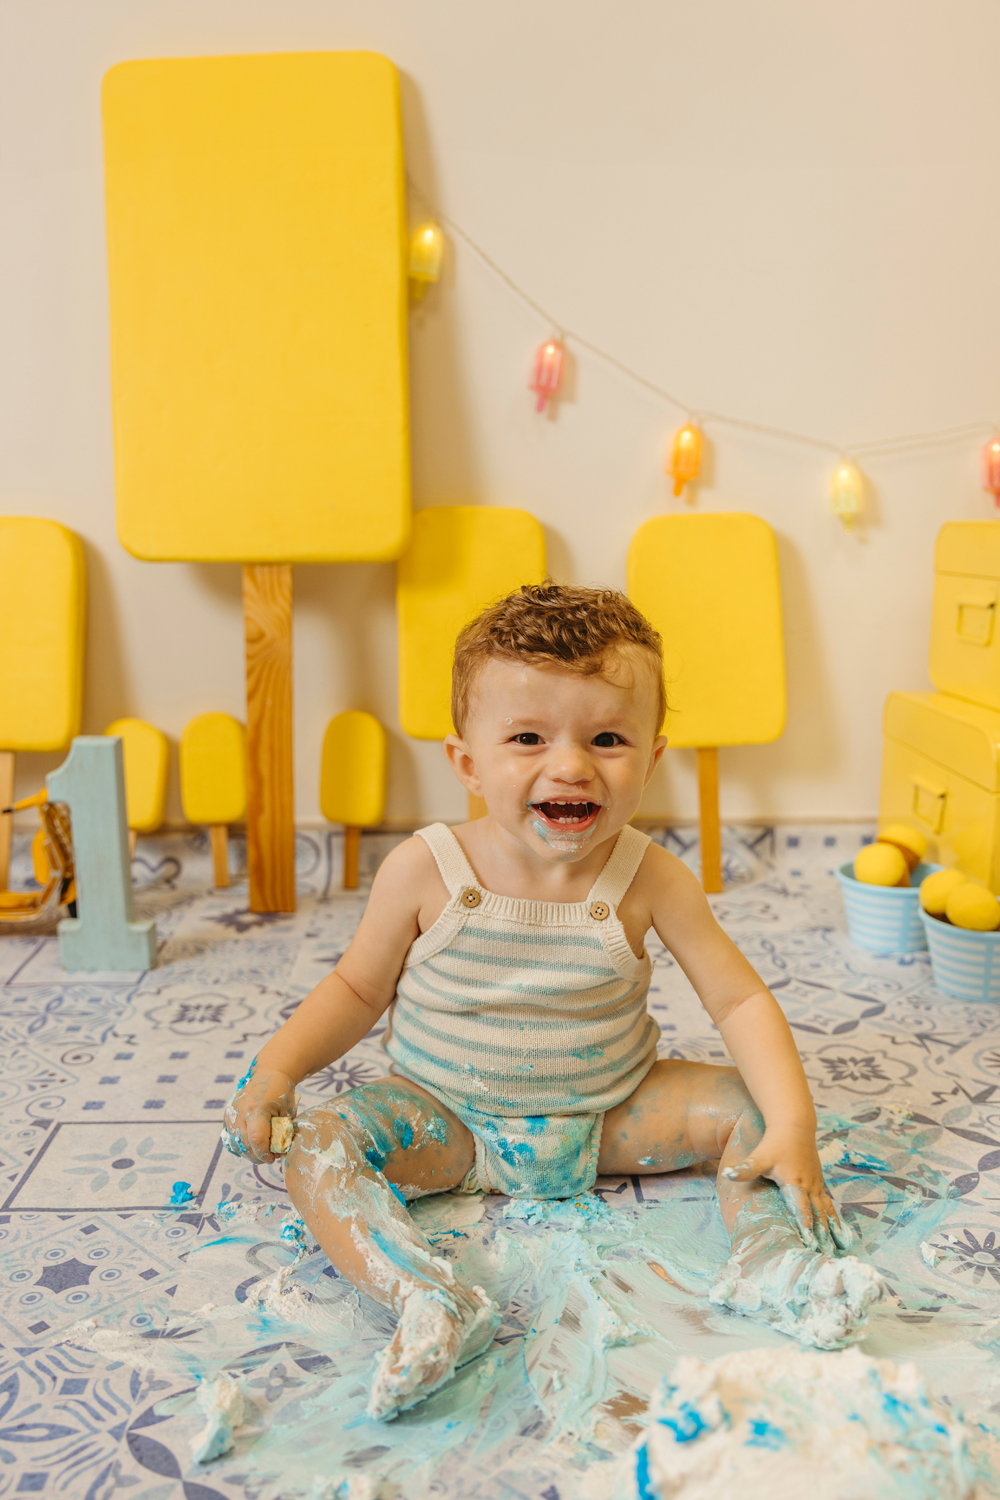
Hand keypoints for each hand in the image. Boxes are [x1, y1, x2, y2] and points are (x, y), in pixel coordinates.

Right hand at [221, 1056, 295, 1163]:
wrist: (269, 1075)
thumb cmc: (282, 1093)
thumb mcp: (286, 1113)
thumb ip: (281, 1133)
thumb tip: (278, 1153)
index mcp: (256, 1109)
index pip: (256, 1139)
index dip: (264, 1153)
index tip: (273, 1158)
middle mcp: (239, 1112)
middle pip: (244, 1145)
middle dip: (257, 1156)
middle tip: (269, 1157)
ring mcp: (230, 1114)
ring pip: (235, 1145)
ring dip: (248, 1153)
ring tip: (261, 1151)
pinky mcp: (226, 1117)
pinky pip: (230, 1139)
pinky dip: (240, 1146)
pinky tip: (252, 1146)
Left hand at [722, 1125, 851, 1252]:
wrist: (793, 1125)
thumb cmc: (774, 1142)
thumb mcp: (760, 1156)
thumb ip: (746, 1168)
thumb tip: (728, 1174)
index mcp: (794, 1182)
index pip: (801, 1208)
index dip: (805, 1225)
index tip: (809, 1244)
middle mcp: (809, 1186)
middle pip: (817, 1214)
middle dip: (821, 1235)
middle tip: (825, 1255)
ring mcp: (816, 1184)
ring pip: (826, 1211)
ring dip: (832, 1230)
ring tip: (838, 1249)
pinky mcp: (819, 1182)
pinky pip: (829, 1204)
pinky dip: (835, 1219)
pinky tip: (839, 1233)